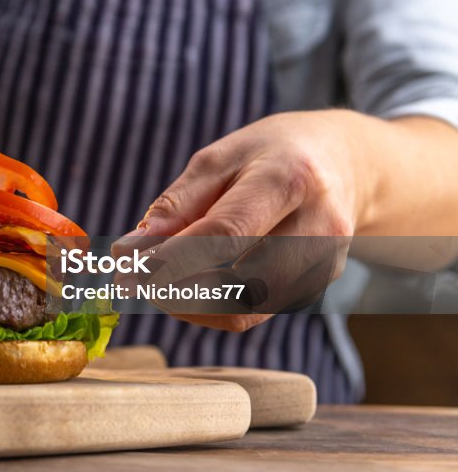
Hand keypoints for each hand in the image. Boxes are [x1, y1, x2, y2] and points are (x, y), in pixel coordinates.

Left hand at [115, 111, 363, 331]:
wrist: (345, 164)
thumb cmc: (268, 156)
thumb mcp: (218, 159)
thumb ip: (175, 206)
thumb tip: (130, 251)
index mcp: (289, 179)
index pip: (226, 233)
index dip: (172, 258)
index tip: (126, 269)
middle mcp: (319, 227)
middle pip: (241, 283)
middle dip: (176, 290)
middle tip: (131, 280)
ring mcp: (326, 264)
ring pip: (246, 310)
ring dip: (188, 305)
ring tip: (154, 283)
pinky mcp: (319, 288)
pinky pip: (254, 314)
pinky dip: (210, 308)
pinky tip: (187, 286)